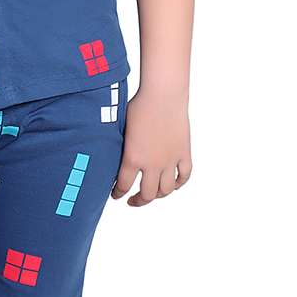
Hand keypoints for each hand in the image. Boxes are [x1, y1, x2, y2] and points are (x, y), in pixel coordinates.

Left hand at [111, 87, 191, 206]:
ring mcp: (170, 160)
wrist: (163, 95)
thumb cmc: (138, 106)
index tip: (116, 195)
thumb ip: (120, 147)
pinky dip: (179, 183)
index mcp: (132, 158)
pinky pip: (184, 176)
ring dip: (159, 195)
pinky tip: (173, 184)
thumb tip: (112, 156)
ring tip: (153, 193)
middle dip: (139, 201)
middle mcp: (152, 164)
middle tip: (133, 200)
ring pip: (166, 190)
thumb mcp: (121, 128)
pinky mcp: (184, 153)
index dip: (119, 194)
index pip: (123, 187)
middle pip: (147, 195)